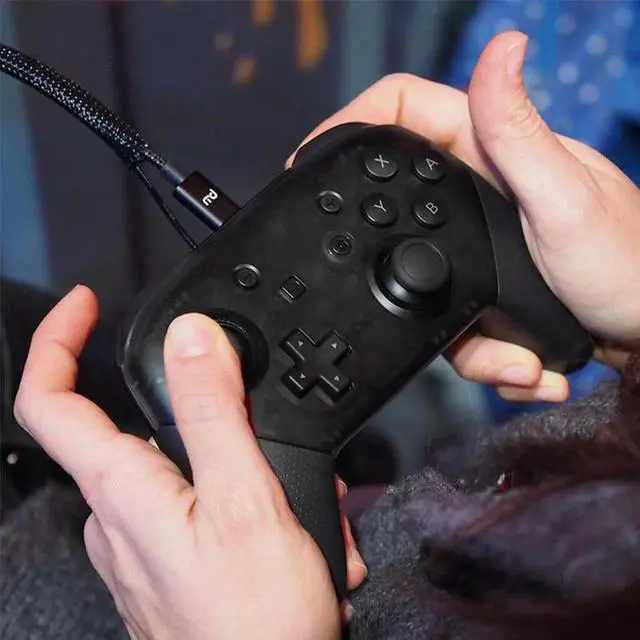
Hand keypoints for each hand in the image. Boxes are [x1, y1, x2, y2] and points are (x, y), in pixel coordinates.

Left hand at [14, 286, 366, 639]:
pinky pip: (196, 504)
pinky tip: (288, 529)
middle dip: (211, 415)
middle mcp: (117, 515)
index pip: (51, 399)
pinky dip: (242, 497)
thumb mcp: (244, 498)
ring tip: (302, 501)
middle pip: (139, 429)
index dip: (58, 341)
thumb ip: (213, 411)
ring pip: (181, 467)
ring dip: (244, 464)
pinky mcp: (168, 562)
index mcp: (121, 489)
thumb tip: (190, 337)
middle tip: (272, 429)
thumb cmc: (254, 624)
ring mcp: (141, 543)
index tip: (84, 303)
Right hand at [290, 31, 639, 402]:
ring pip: (424, 285)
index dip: (353, 122)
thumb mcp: (563, 199)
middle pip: (399, 207)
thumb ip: (516, 133)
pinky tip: (527, 364)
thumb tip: (501, 46)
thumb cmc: (629, 265)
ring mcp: (478, 246)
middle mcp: (479, 193)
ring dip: (466, 341)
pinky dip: (487, 356)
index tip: (314, 161)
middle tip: (390, 297)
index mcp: (491, 151)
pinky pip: (455, 322)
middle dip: (395, 263)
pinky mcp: (484, 288)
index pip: (404, 112)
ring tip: (514, 361)